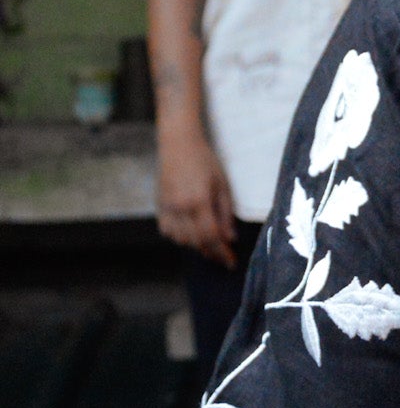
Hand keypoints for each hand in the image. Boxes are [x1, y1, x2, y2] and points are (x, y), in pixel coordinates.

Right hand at [157, 128, 237, 266]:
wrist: (178, 144)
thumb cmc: (205, 161)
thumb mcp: (222, 184)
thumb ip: (225, 213)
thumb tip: (230, 238)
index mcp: (199, 201)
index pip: (211, 236)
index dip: (222, 253)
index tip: (231, 262)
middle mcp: (180, 208)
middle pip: (196, 241)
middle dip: (211, 252)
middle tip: (223, 257)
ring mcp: (167, 208)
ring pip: (181, 240)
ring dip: (196, 246)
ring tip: (209, 244)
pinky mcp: (159, 207)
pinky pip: (168, 232)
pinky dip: (180, 237)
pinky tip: (190, 233)